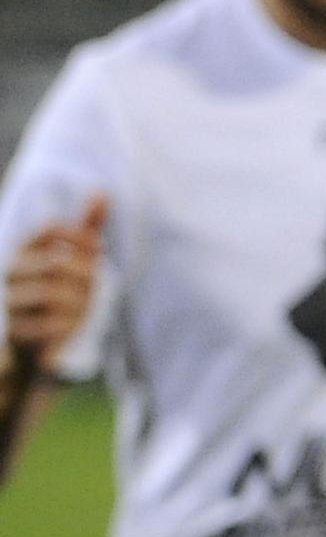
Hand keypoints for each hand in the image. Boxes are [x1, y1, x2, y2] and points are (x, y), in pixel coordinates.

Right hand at [5, 194, 107, 376]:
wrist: (28, 344)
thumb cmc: (56, 291)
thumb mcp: (71, 260)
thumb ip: (84, 230)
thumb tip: (103, 192)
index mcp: (24, 251)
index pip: (49, 228)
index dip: (79, 236)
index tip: (99, 250)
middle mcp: (12, 272)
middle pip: (58, 263)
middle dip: (85, 275)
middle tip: (95, 284)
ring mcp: (11, 302)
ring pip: (53, 295)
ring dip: (80, 303)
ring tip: (85, 308)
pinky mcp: (15, 332)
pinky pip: (49, 326)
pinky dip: (68, 327)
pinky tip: (72, 327)